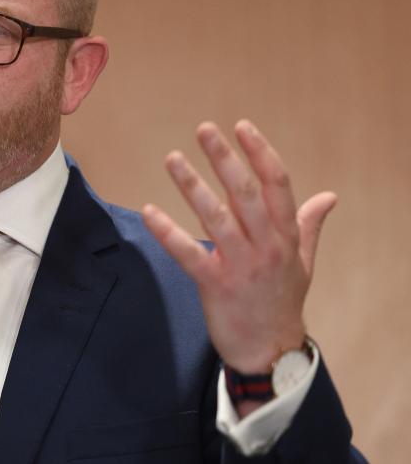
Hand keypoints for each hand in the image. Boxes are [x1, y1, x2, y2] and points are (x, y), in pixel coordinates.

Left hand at [141, 120, 335, 378]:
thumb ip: (310, 224)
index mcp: (286, 235)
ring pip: (216, 217)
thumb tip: (329, 196)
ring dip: (192, 185)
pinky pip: (189, 254)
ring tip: (173, 158)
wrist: (270, 351)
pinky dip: (168, 232)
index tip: (241, 126)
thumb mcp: (303, 261)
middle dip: (225, 158)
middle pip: (246, 193)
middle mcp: (266, 246)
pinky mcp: (216, 285)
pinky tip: (149, 211)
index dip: (260, 153)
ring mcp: (241, 266)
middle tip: (204, 129)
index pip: (277, 184)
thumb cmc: (282, 300)